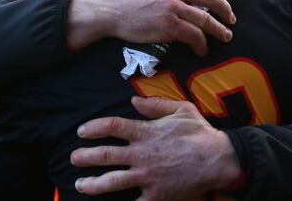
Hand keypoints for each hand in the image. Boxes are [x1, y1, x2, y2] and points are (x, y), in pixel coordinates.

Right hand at [67, 0, 234, 54]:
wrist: (109, 9)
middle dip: (225, 10)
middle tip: (230, 19)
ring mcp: (172, 5)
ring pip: (206, 19)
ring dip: (219, 30)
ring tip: (225, 36)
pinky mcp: (168, 25)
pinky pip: (194, 35)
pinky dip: (201, 44)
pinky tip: (201, 49)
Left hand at [70, 96, 241, 200]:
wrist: (219, 159)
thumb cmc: (200, 132)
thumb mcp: (181, 109)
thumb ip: (155, 104)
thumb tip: (133, 101)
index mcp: (146, 132)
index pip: (112, 127)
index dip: (93, 128)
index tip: (82, 131)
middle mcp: (142, 155)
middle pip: (105, 156)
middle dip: (85, 157)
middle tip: (73, 158)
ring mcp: (147, 176)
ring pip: (112, 182)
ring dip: (92, 184)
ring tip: (80, 185)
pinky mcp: (156, 194)